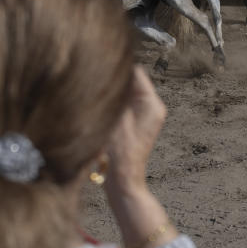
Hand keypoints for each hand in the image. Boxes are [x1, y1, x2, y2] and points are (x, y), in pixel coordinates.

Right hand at [104, 66, 165, 196]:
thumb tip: (107, 73)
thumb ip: (115, 93)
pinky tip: (99, 106)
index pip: (136, 72)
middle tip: (94, 77)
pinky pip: (124, 104)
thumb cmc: (119, 153)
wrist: (123, 182)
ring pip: (126, 92)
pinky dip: (113, 103)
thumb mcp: (116, 118)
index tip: (99, 64)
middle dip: (114, 80)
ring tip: (95, 92)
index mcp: (152, 103)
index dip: (117, 68)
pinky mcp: (135, 124)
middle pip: (131, 81)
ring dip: (112, 92)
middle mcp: (152, 107)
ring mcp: (144, 116)